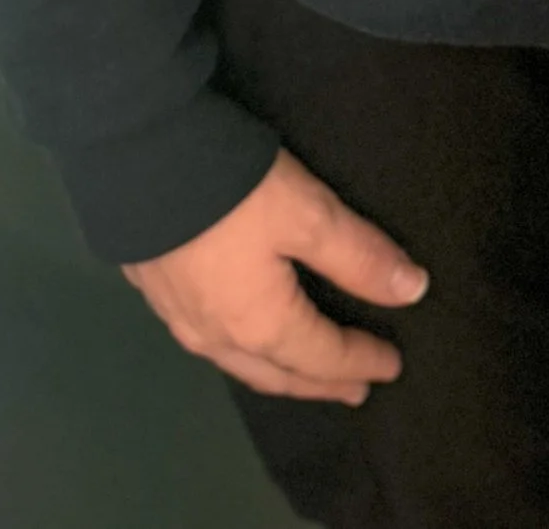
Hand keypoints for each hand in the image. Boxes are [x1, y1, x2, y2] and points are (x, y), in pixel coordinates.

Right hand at [122, 149, 428, 404]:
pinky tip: (242, 333)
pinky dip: (243, 350)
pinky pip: (210, 341)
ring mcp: (179, 319)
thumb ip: (359, 256)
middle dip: (320, 383)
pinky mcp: (156, 291)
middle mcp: (217, 337)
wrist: (136, 159)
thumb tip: (412, 292)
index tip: (393, 367)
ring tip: (303, 371)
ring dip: (279, 371)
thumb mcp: (309, 214)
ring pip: (239, 363)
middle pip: (279, 374)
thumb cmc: (233, 191)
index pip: (323, 356)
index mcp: (260, 325)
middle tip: (353, 390)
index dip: (361, 361)